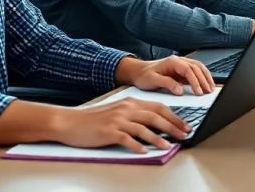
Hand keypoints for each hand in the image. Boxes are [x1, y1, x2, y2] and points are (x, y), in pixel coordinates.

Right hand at [52, 98, 189, 152]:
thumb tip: (155, 124)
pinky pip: (126, 139)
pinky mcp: (109, 132)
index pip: (158, 107)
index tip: (184, 125)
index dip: (173, 116)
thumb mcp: (118, 111)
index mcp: (130, 102)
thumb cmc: (94, 119)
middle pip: (155, 116)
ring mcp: (117, 120)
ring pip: (143, 128)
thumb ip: (135, 114)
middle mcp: (126, 109)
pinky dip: (137, 146)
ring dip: (158, 138)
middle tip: (183, 135)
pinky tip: (144, 151)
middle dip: (172, 126)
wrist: (70, 121)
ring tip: (168, 145)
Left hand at [116, 56, 215, 95]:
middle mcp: (179, 60)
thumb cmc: (144, 75)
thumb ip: (167, 84)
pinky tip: (206, 84)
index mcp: (172, 62)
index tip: (198, 92)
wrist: (138, 71)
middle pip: (196, 67)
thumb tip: (180, 90)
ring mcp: (181, 64)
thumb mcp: (152, 81)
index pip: (188, 70)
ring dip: (206, 77)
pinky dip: (203, 77)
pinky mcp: (182, 69)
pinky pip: (196, 71)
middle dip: (204, 80)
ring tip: (211, 89)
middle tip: (208, 92)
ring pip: (199, 67)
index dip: (195, 81)